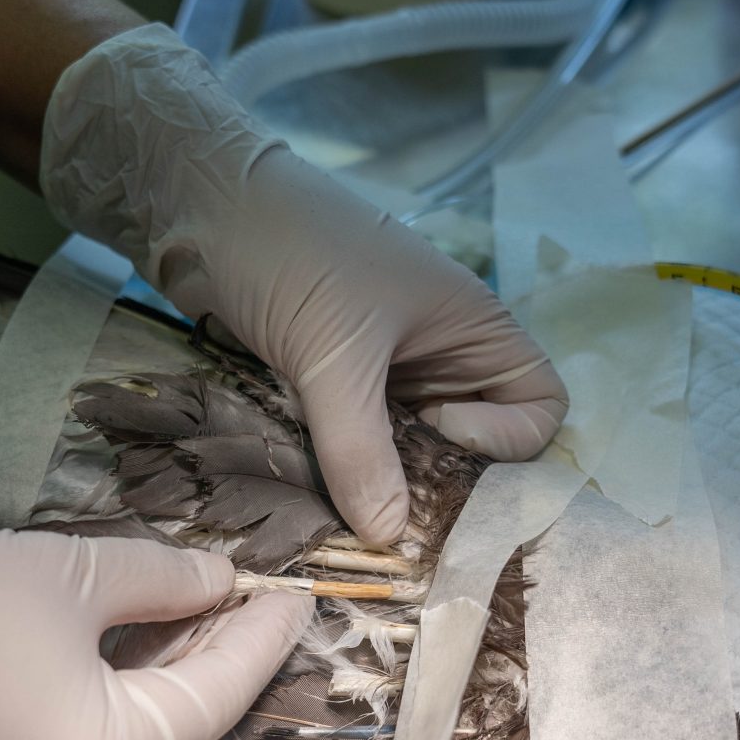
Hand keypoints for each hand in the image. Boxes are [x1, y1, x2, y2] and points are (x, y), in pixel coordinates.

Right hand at [0, 523, 309, 739]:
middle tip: (240, 600)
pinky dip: (105, 723)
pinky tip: (111, 667)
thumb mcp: (62, 572)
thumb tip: (220, 581)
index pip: (221, 691)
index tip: (296, 593)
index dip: (263, 635)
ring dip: (159, 695)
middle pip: (182, 734)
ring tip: (180, 624)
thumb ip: (163, 581)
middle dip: (215, 665)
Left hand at [41, 25, 567, 544]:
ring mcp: (388, 373)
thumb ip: (362, 451)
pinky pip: (360, 446)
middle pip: (478, 446)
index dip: (506, 441)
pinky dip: (343, 471)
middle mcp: (443, 356)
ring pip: (413, 453)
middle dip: (443, 482)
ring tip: (343, 504)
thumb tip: (389, 539)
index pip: (541, 410)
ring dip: (385, 483)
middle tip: (385, 503)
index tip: (436, 434)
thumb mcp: (332, 354)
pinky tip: (310, 489)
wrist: (197, 200)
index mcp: (474, 328)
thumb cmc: (289, 252)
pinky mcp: (336, 387)